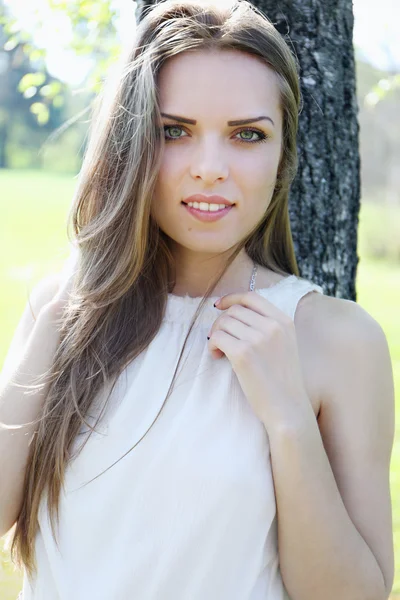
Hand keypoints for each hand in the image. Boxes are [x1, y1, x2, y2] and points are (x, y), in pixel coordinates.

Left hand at [207, 291, 313, 430]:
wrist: (287, 408)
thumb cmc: (283, 381)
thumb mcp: (285, 345)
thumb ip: (268, 327)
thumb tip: (234, 314)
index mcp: (284, 322)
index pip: (252, 297)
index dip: (232, 298)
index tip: (220, 306)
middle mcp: (272, 326)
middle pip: (234, 311)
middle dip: (221, 322)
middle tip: (219, 339)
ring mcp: (258, 339)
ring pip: (223, 322)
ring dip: (215, 334)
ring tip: (219, 351)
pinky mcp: (243, 354)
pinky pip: (217, 337)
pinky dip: (212, 345)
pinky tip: (217, 356)